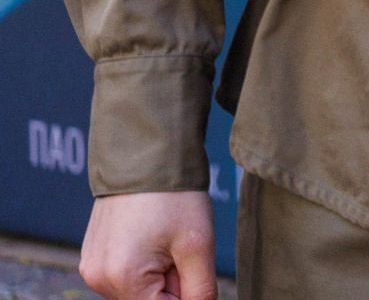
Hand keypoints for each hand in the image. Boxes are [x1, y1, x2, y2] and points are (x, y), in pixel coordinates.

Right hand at [82, 191, 216, 299]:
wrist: (145, 158)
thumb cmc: (175, 198)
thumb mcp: (198, 245)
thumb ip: (200, 290)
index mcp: (123, 277)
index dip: (185, 296)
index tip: (190, 269)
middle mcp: (98, 279)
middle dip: (171, 286)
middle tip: (180, 252)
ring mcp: (91, 269)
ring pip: (137, 292)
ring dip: (158, 278)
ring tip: (165, 242)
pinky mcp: (92, 259)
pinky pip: (123, 277)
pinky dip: (143, 268)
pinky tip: (151, 240)